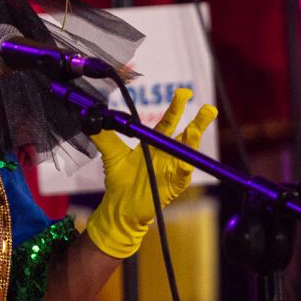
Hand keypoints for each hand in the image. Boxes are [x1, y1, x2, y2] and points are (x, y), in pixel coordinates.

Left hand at [83, 89, 216, 259]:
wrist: (119, 207)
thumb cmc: (119, 182)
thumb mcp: (111, 154)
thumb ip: (103, 136)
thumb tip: (90, 117)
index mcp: (155, 144)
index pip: (168, 122)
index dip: (176, 107)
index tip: (184, 93)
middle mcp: (167, 154)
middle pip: (187, 135)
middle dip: (199, 122)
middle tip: (209, 109)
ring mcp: (172, 169)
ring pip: (187, 154)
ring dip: (193, 142)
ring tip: (196, 130)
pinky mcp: (172, 186)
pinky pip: (182, 176)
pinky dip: (184, 169)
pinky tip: (186, 163)